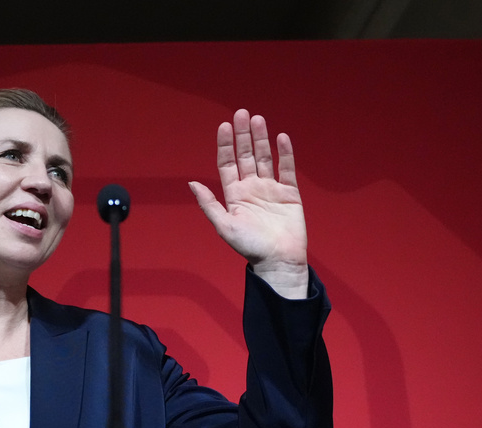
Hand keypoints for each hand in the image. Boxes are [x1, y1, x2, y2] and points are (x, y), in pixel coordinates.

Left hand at [189, 109, 308, 298]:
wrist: (278, 260)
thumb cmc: (249, 247)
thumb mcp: (224, 225)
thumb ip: (209, 204)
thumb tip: (191, 183)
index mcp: (234, 195)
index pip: (227, 164)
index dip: (225, 145)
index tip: (224, 126)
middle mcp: (251, 188)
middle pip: (246, 155)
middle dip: (243, 135)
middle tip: (241, 113)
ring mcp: (271, 189)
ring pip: (265, 158)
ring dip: (261, 139)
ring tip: (258, 119)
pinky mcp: (289, 193)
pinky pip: (287, 169)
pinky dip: (285, 153)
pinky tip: (281, 138)